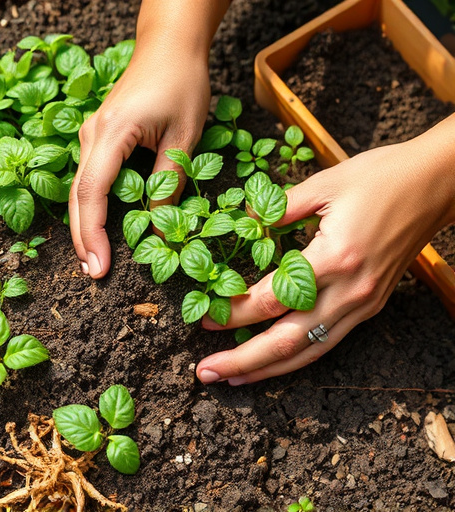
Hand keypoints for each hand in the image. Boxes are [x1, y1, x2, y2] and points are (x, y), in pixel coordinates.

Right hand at [69, 49, 209, 277]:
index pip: (92, 192)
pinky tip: (100, 226)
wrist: (170, 46)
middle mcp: (93, 134)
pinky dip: (92, 206)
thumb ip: (169, 183)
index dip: (93, 234)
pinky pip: (90, 177)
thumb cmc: (182, 84)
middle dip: (83, 237)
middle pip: (77, 195)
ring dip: (85, 225)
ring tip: (94, 259)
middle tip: (93, 274)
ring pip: (80, 188)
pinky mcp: (101, 136)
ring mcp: (93, 134)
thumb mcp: (184, 137)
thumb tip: (161, 231)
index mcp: (112, 133)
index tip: (100, 266)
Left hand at [196, 119, 454, 384]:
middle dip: (243, 361)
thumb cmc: (380, 177)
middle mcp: (350, 292)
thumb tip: (243, 222)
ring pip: (309, 351)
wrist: (436, 184)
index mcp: (334, 258)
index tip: (205, 319)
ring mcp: (363, 303)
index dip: (233, 313)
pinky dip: (297, 356)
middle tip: (207, 373)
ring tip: (234, 379)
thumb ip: (278, 209)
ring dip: (268, 368)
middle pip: (287, 341)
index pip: (271, 299)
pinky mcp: (370, 305)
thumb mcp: (324, 184)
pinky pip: (328, 341)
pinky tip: (275, 361)